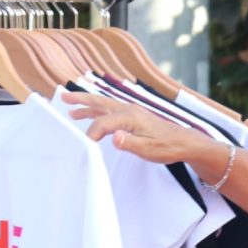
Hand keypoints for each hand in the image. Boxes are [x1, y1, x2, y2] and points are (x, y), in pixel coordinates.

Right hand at [60, 91, 207, 164]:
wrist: (184, 142)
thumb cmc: (167, 147)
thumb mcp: (148, 150)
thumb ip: (129, 143)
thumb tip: (114, 137)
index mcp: (130, 117)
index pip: (103, 123)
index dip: (92, 134)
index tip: (85, 145)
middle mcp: (129, 110)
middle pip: (100, 103)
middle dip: (81, 100)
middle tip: (63, 97)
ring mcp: (131, 112)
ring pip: (104, 105)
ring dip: (87, 104)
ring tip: (70, 104)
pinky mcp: (133, 116)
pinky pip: (111, 110)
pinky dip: (98, 110)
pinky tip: (91, 114)